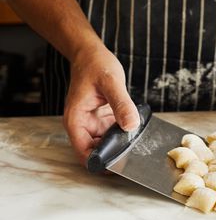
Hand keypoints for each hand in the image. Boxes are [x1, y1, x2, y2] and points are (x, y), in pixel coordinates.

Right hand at [63, 46, 139, 166]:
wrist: (92, 54)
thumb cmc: (95, 65)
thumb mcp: (111, 83)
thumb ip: (121, 104)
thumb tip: (130, 125)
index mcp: (77, 120)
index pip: (84, 152)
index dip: (100, 162)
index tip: (119, 165)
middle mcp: (83, 124)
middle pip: (96, 151)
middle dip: (113, 156)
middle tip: (133, 156)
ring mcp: (93, 122)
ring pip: (106, 143)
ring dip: (119, 146)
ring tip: (136, 144)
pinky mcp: (103, 118)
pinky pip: (113, 132)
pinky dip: (122, 134)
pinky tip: (134, 132)